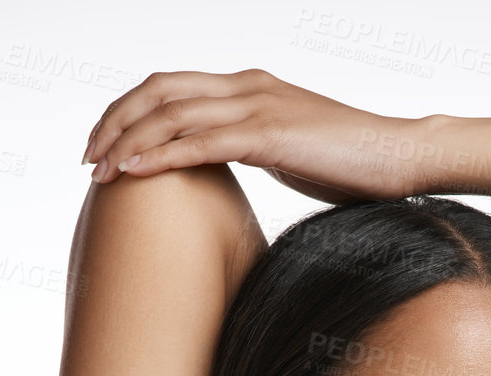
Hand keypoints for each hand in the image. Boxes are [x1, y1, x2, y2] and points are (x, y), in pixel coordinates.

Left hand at [81, 68, 425, 202]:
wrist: (402, 158)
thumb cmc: (355, 167)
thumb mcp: (292, 154)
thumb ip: (256, 151)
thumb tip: (229, 174)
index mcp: (250, 88)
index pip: (173, 87)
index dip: (131, 112)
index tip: (107, 145)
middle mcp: (247, 86)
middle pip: (158, 90)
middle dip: (115, 122)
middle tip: (89, 158)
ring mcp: (257, 106)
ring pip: (171, 113)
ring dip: (127, 141)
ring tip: (100, 170)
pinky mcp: (269, 135)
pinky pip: (200, 142)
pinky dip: (161, 155)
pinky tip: (134, 171)